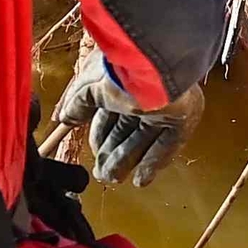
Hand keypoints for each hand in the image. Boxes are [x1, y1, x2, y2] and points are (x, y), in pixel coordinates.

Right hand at [52, 41, 201, 181]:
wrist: (151, 67)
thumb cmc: (117, 73)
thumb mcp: (87, 89)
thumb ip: (77, 105)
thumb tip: (64, 119)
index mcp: (120, 83)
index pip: (108, 116)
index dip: (100, 137)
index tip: (93, 155)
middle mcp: (142, 96)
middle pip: (126, 131)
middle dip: (112, 153)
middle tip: (101, 174)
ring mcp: (164, 108)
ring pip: (144, 140)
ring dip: (128, 161)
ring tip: (113, 179)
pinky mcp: (183, 119)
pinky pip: (168, 146)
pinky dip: (153, 163)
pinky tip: (140, 180)